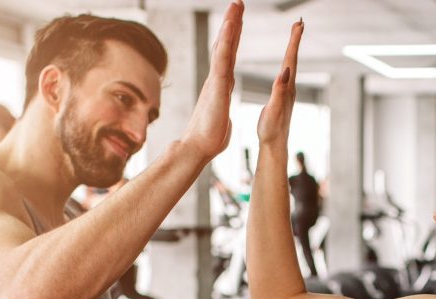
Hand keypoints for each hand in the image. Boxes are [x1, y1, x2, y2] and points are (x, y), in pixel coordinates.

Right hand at [182, 0, 243, 159]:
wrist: (198, 147)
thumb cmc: (209, 139)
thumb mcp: (221, 120)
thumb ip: (221, 113)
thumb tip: (221, 115)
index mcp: (220, 85)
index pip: (228, 56)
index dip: (233, 38)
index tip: (237, 22)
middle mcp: (217, 78)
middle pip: (225, 45)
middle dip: (232, 23)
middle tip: (238, 3)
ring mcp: (216, 80)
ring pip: (223, 46)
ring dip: (230, 24)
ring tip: (237, 4)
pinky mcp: (217, 85)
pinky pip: (222, 58)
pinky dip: (227, 40)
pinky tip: (232, 24)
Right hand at [256, 19, 303, 146]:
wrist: (274, 146)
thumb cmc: (271, 130)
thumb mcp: (273, 110)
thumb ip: (279, 90)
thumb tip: (285, 71)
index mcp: (286, 88)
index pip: (290, 59)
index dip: (293, 41)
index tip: (298, 24)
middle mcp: (289, 88)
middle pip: (293, 58)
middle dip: (295, 40)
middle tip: (299, 23)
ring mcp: (287, 93)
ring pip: (290, 65)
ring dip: (292, 49)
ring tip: (294, 35)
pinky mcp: (283, 98)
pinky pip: (285, 74)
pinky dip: (286, 62)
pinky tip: (285, 63)